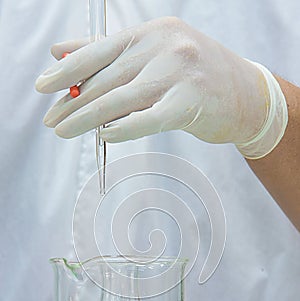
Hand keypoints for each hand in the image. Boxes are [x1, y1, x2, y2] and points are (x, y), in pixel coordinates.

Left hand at [35, 17, 283, 157]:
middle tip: (52, 120)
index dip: (67, 70)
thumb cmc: (196, 77)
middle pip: (106, 78)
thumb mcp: (153, 54)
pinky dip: (124, 128)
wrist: (247, 96)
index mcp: (150, 33)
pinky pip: (148, 118)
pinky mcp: (190, 103)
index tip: (43, 87)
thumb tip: (60, 51)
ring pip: (121, 98)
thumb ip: (108, 52)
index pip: (99, 51)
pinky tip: (103, 135)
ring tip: (64, 130)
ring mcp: (178, 73)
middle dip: (73, 102)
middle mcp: (163, 46)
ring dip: (87, 117)